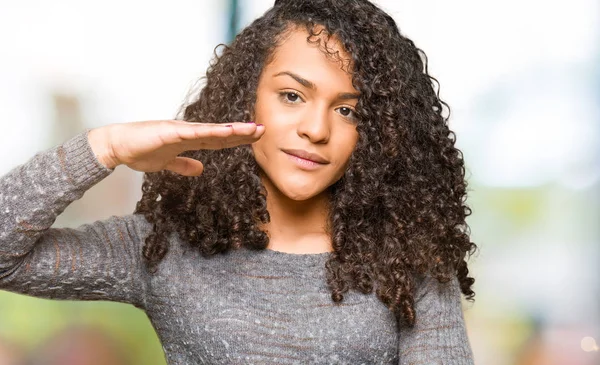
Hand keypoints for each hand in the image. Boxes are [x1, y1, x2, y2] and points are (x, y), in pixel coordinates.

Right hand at [88, 120, 263, 175]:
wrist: (117, 146)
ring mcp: (180, 130)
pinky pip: (192, 132)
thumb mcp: (167, 163)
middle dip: (242, 133)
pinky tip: (224, 131)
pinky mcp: (169, 132)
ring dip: (232, 130)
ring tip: (252, 129)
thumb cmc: (139, 151)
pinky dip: (209, 131)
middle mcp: (188, 132)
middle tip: (263, 130)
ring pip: (211, 130)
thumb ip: (184, 165)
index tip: (255, 138)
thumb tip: (200, 169)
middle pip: (220, 133)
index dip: (236, 139)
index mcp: (189, 140)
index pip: (218, 140)